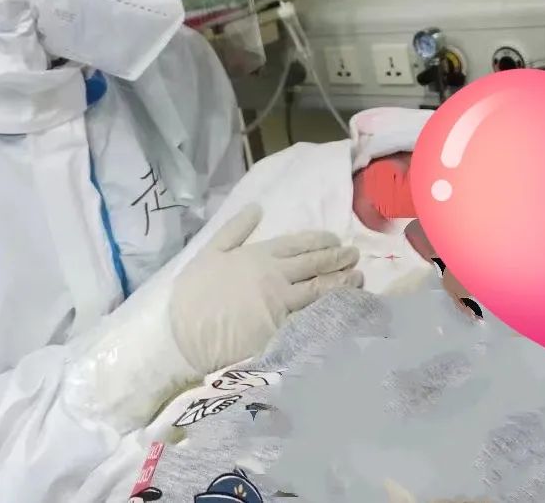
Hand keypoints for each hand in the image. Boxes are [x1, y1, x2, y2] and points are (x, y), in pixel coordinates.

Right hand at [168, 204, 362, 374]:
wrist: (185, 335)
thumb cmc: (194, 294)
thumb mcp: (209, 252)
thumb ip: (235, 229)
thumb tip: (257, 207)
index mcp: (259, 255)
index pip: (298, 244)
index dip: (320, 240)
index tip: (334, 239)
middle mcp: (276, 276)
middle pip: (315, 264)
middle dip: (338, 258)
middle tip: (354, 255)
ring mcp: (282, 303)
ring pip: (320, 289)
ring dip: (342, 282)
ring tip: (358, 277)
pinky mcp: (284, 329)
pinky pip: (313, 316)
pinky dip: (331, 309)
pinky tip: (344, 306)